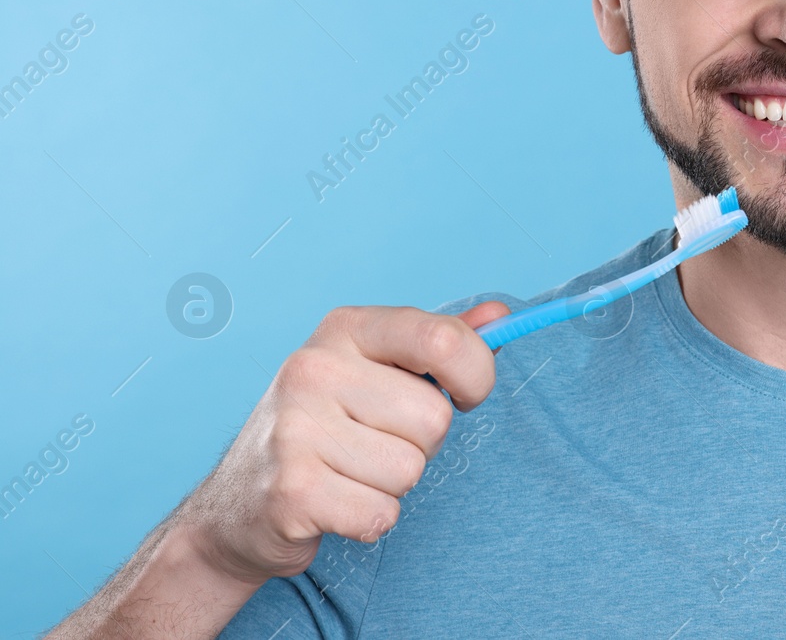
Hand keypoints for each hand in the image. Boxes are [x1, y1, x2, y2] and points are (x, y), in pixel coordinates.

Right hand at [176, 301, 508, 584]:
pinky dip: (370, 520)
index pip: (443, 340)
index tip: (464, 394)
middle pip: (434, 419)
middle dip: (422, 444)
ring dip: (393, 485)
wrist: (238, 505)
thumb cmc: (328, 428)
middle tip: (376, 443)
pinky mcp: (291, 490)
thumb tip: (499, 314)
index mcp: (346, 328)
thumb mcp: (379, 371)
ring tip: (350, 472)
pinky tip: (336, 504)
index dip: (476, 376)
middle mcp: (314, 368)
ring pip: (410, 470)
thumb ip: (441, 344)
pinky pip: (381, 514)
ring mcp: (296, 428)